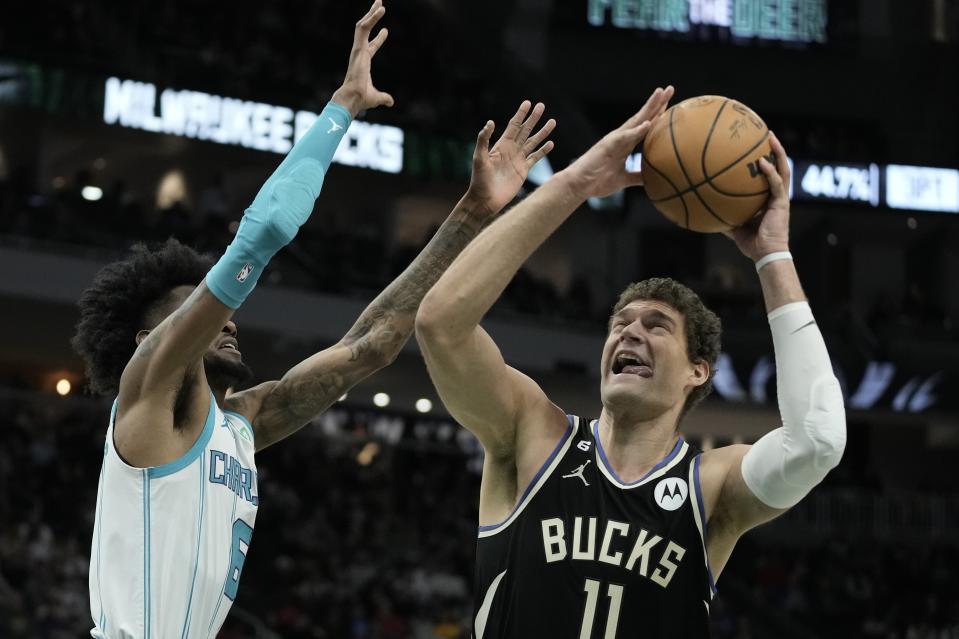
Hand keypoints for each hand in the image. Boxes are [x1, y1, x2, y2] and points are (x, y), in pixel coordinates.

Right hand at [331, 0, 394, 117]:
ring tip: (380, 2)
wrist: (353, 98)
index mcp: (363, 62)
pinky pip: (363, 28)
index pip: (371, 47)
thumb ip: (384, 97)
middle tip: (379, 4)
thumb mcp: (376, 97)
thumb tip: (391, 102)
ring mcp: (357, 49)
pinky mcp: (358, 48)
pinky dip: (372, 18)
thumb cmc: (361, 99)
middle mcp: (359, 53)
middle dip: (372, 17)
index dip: (379, 39)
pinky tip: (380, 9)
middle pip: (365, 30)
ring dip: (371, 13)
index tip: (386, 31)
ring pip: (362, 25)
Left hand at [465, 100, 555, 217]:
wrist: (485, 199)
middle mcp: (511, 150)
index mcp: (501, 145)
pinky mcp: (523, 171)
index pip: (514, 125)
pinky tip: (550, 143)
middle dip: (533, 118)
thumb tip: (490, 122)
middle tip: (542, 105)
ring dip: (542, 132)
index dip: (520, 114)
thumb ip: (483, 140)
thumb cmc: (479, 179)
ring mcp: (518, 160)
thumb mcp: (479, 158)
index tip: (528, 103)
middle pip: (525, 130)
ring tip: (552, 121)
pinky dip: (543, 151)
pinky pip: (535, 158)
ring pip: (533, 142)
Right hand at [561, 86, 673, 198]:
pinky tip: (648, 123)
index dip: (658, 114)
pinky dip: (637, 130)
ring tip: (660, 93)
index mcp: (625, 144)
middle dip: (657, 103)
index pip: (645, 125)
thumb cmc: (598, 181)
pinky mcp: (608, 145)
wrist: (579, 185)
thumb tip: (652, 178)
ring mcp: (615, 140)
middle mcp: (621, 137)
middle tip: (670, 88)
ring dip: (649, 107)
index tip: (671, 103)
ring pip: (635, 120)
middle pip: (643, 117)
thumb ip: (637, 176)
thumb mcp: (624, 179)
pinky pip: (625, 137)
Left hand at [725, 132, 790, 260]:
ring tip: (770, 137)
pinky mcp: (782, 204)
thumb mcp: (734, 227)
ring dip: (778, 152)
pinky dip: (770, 173)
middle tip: (767, 134)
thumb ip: (725, 216)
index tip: (757, 147)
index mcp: (769, 199)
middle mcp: (777, 195)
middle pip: (779, 166)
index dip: (766, 160)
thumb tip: (705, 211)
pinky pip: (776, 184)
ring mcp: (781, 198)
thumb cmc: (752, 243)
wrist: (765, 254)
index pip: (770, 175)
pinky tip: (762, 163)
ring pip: (783, 169)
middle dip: (775, 149)